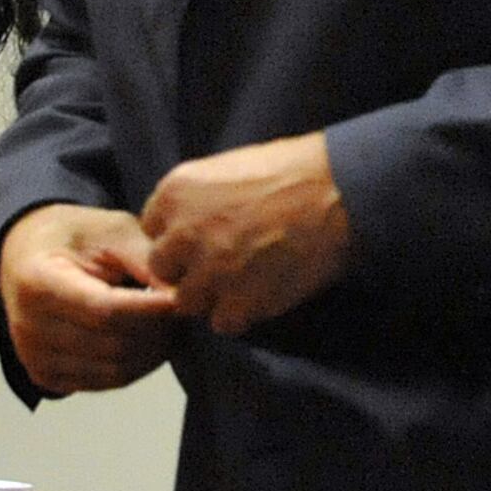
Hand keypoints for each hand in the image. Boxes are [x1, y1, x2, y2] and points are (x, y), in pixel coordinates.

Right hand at [0, 204, 181, 393]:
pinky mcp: (46, 377)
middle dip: (158, 330)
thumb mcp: (111, 230)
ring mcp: (34, 358)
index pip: (104, 310)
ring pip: (114, 370)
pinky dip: (136, 365)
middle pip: (113, 344)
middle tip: (184, 309)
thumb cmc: (76, 238)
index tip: (182, 299)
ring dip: (153, 351)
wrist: (28, 255)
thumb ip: (146, 259)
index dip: (149, 309)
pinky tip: (148, 339)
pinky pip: (106, 382)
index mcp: (37, 282)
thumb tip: (182, 295)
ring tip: (170, 323)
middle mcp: (29, 327)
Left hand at [141, 133, 351, 334]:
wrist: (339, 191)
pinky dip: (239, 315)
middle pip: (162, 269)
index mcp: (175, 192)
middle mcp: (182, 234)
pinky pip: (222, 323)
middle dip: (186, 269)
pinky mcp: (238, 302)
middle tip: (220, 264)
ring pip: (188, 302)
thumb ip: (196, 199)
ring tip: (244, 281)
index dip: (177, 237)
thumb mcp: (228, 167)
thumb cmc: (292, 170)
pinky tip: (261, 294)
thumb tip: (186, 222)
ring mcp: (209, 271)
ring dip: (211, 296)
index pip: (150, 229)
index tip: (201, 238)